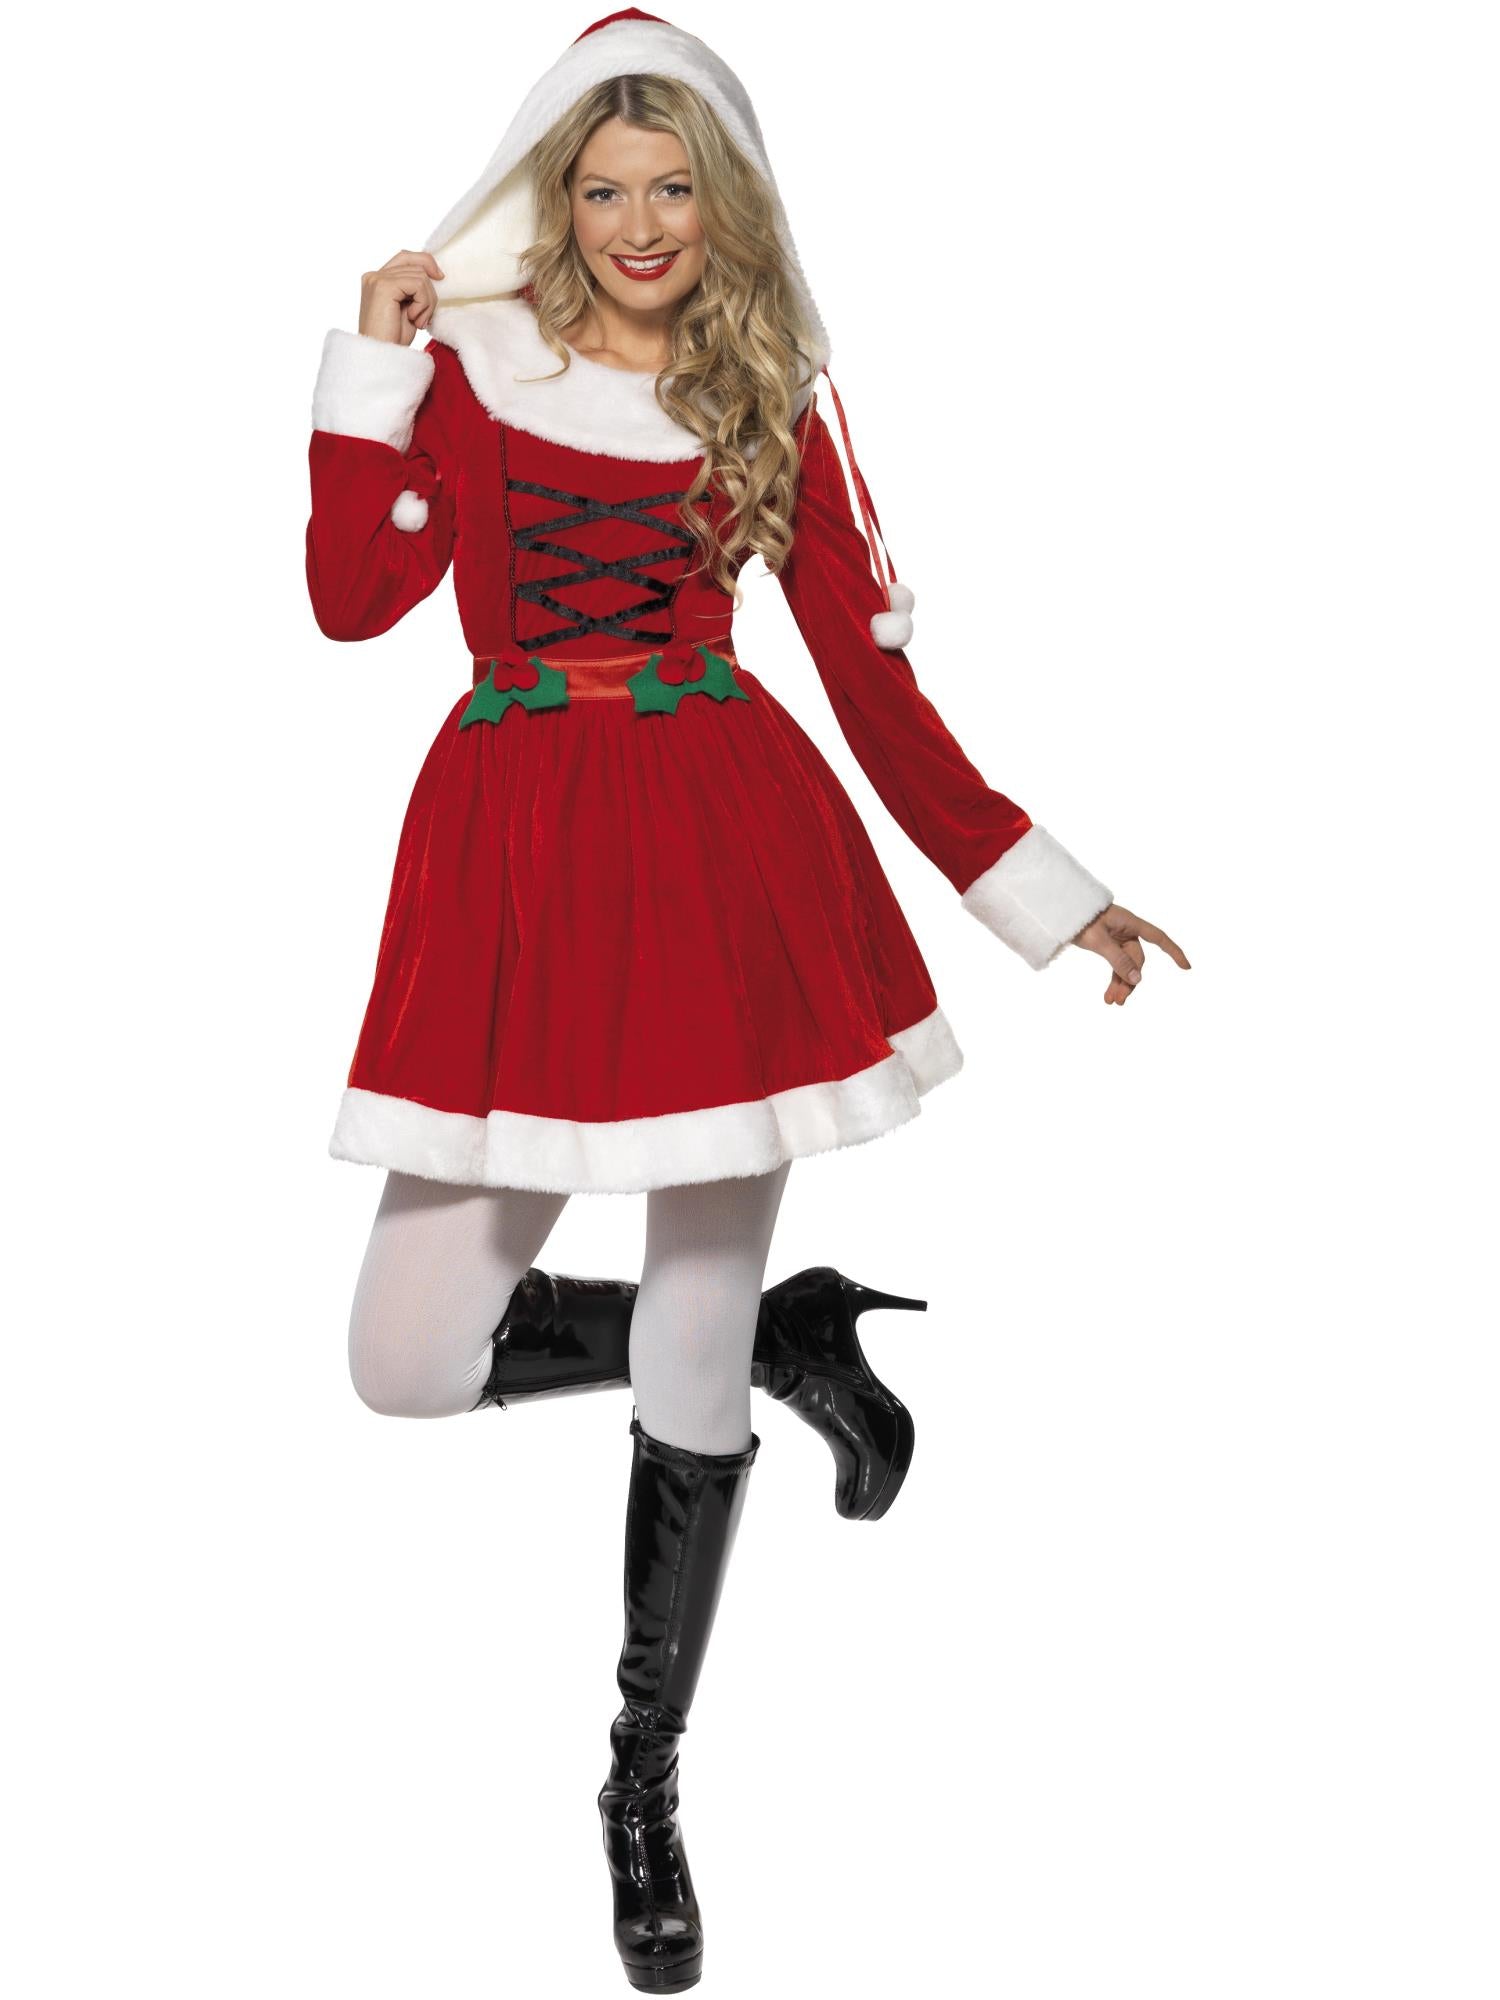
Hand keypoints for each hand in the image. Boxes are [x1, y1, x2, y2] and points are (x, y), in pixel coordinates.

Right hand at [358, 250, 444, 345]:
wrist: (382, 359)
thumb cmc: (394, 340)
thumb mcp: (408, 309)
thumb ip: (414, 290)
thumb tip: (436, 273)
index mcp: (377, 280)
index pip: (406, 257)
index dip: (426, 263)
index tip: (440, 278)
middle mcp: (374, 276)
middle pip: (415, 263)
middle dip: (429, 290)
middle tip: (425, 316)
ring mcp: (377, 279)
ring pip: (420, 275)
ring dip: (428, 301)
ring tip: (419, 321)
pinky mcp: (384, 286)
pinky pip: (418, 284)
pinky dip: (424, 304)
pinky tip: (415, 320)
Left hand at [1071, 903, 1190, 1004]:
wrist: (1059, 912)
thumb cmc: (1080, 920)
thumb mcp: (1098, 940)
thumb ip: (1118, 960)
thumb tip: (1137, 979)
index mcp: (1130, 923)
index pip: (1159, 938)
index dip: (1174, 952)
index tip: (1186, 967)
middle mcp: (1127, 931)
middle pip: (1137, 960)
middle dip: (1130, 981)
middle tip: (1119, 1001)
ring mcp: (1117, 938)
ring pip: (1126, 965)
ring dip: (1121, 983)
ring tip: (1112, 1002)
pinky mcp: (1107, 944)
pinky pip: (1115, 964)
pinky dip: (1113, 978)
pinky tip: (1109, 994)